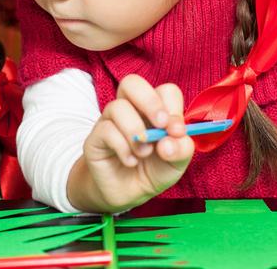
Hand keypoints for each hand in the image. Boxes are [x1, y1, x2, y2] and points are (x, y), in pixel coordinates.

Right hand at [69, 75, 193, 212]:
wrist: (127, 193)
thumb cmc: (152, 170)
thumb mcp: (175, 163)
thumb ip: (181, 149)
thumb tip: (170, 139)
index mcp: (154, 110)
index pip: (164, 91)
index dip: (173, 107)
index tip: (177, 131)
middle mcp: (131, 109)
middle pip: (132, 83)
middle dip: (150, 102)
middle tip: (161, 125)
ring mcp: (110, 121)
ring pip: (118, 107)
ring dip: (136, 132)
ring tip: (144, 153)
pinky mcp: (95, 137)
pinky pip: (107, 130)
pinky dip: (123, 148)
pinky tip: (130, 161)